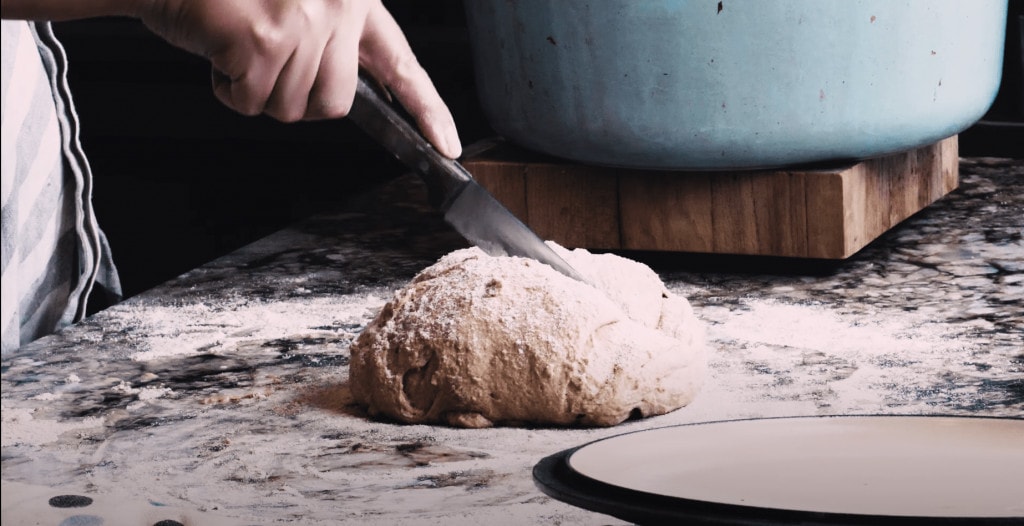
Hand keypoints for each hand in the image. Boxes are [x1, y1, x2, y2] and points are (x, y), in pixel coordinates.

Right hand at [137, 0, 461, 157]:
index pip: (399, 63)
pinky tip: (218, 47)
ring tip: (236, 42)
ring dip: (255, 90)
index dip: (427, 108)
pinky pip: (251, 103)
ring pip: (293, 108)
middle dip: (295, 98)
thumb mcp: (292, 7)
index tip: (448, 146)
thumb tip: (338, 99)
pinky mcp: (266, 40)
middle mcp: (338, 5)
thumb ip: (328, 44)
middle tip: (263, 60)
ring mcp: (304, 21)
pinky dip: (226, 88)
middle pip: (336, 104)